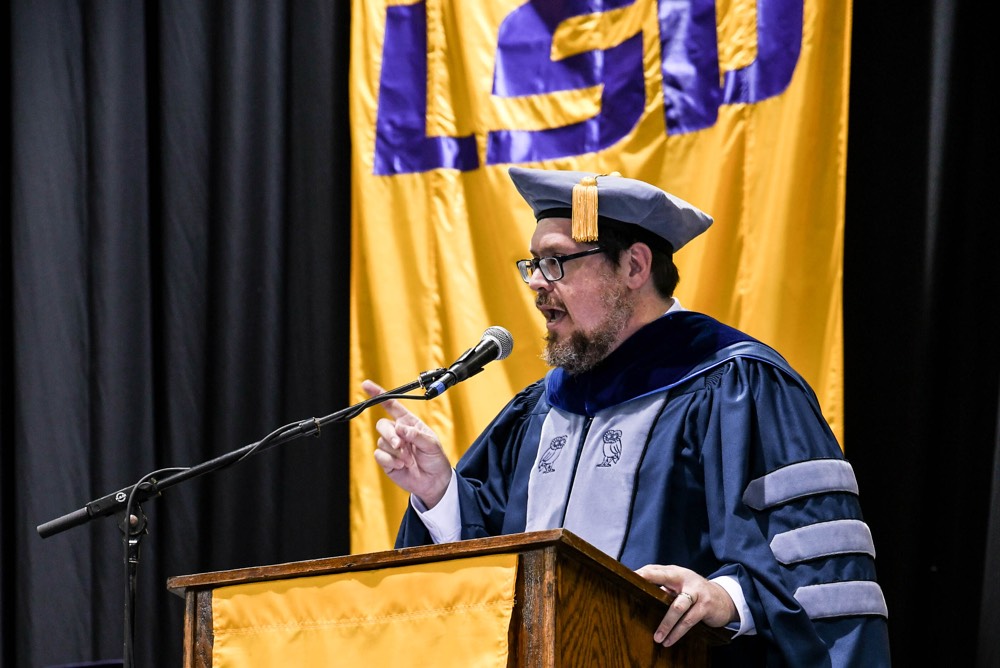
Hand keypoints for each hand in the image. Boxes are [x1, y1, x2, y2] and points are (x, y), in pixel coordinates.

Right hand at [362, 380, 452, 507]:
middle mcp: (397, 432)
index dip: (379, 394)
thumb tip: (400, 428)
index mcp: (408, 423)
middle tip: (401, 445)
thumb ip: (416, 435)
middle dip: (390, 435)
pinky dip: (390, 460)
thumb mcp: (432, 444)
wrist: (433, 481)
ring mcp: (391, 446)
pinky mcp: (386, 460)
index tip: (366, 385)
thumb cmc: (435, 459)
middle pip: (382, 424)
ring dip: (396, 452)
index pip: (391, 405)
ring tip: (409, 460)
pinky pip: (379, 455)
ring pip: (382, 441)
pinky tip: (401, 465)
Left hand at [634, 564, 737, 646]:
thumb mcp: (681, 586)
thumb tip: (640, 593)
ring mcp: (696, 592)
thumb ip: (664, 586)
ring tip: (657, 637)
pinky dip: (677, 632)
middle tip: (635, 591)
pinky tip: (669, 640)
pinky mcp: (705, 606)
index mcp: (676, 573)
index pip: (656, 569)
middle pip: (665, 577)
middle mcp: (686, 579)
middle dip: (649, 580)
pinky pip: (688, 620)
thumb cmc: (695, 592)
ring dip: (666, 624)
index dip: (642, 573)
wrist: (725, 599)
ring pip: (677, 607)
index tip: (628, 577)